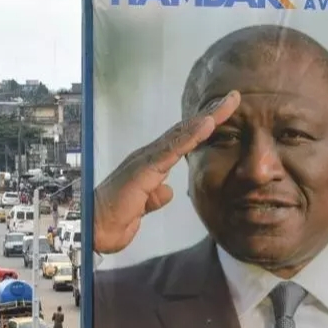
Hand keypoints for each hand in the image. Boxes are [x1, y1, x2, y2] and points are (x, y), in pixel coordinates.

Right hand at [93, 91, 240, 254]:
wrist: (93, 229)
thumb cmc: (113, 220)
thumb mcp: (141, 209)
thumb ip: (154, 197)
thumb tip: (167, 191)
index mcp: (150, 165)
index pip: (182, 141)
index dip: (204, 128)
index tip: (224, 115)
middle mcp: (148, 157)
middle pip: (185, 131)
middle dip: (211, 114)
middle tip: (234, 98)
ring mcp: (146, 160)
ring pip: (181, 134)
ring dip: (206, 118)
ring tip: (227, 104)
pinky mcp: (144, 169)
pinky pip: (172, 149)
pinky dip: (191, 135)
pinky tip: (207, 124)